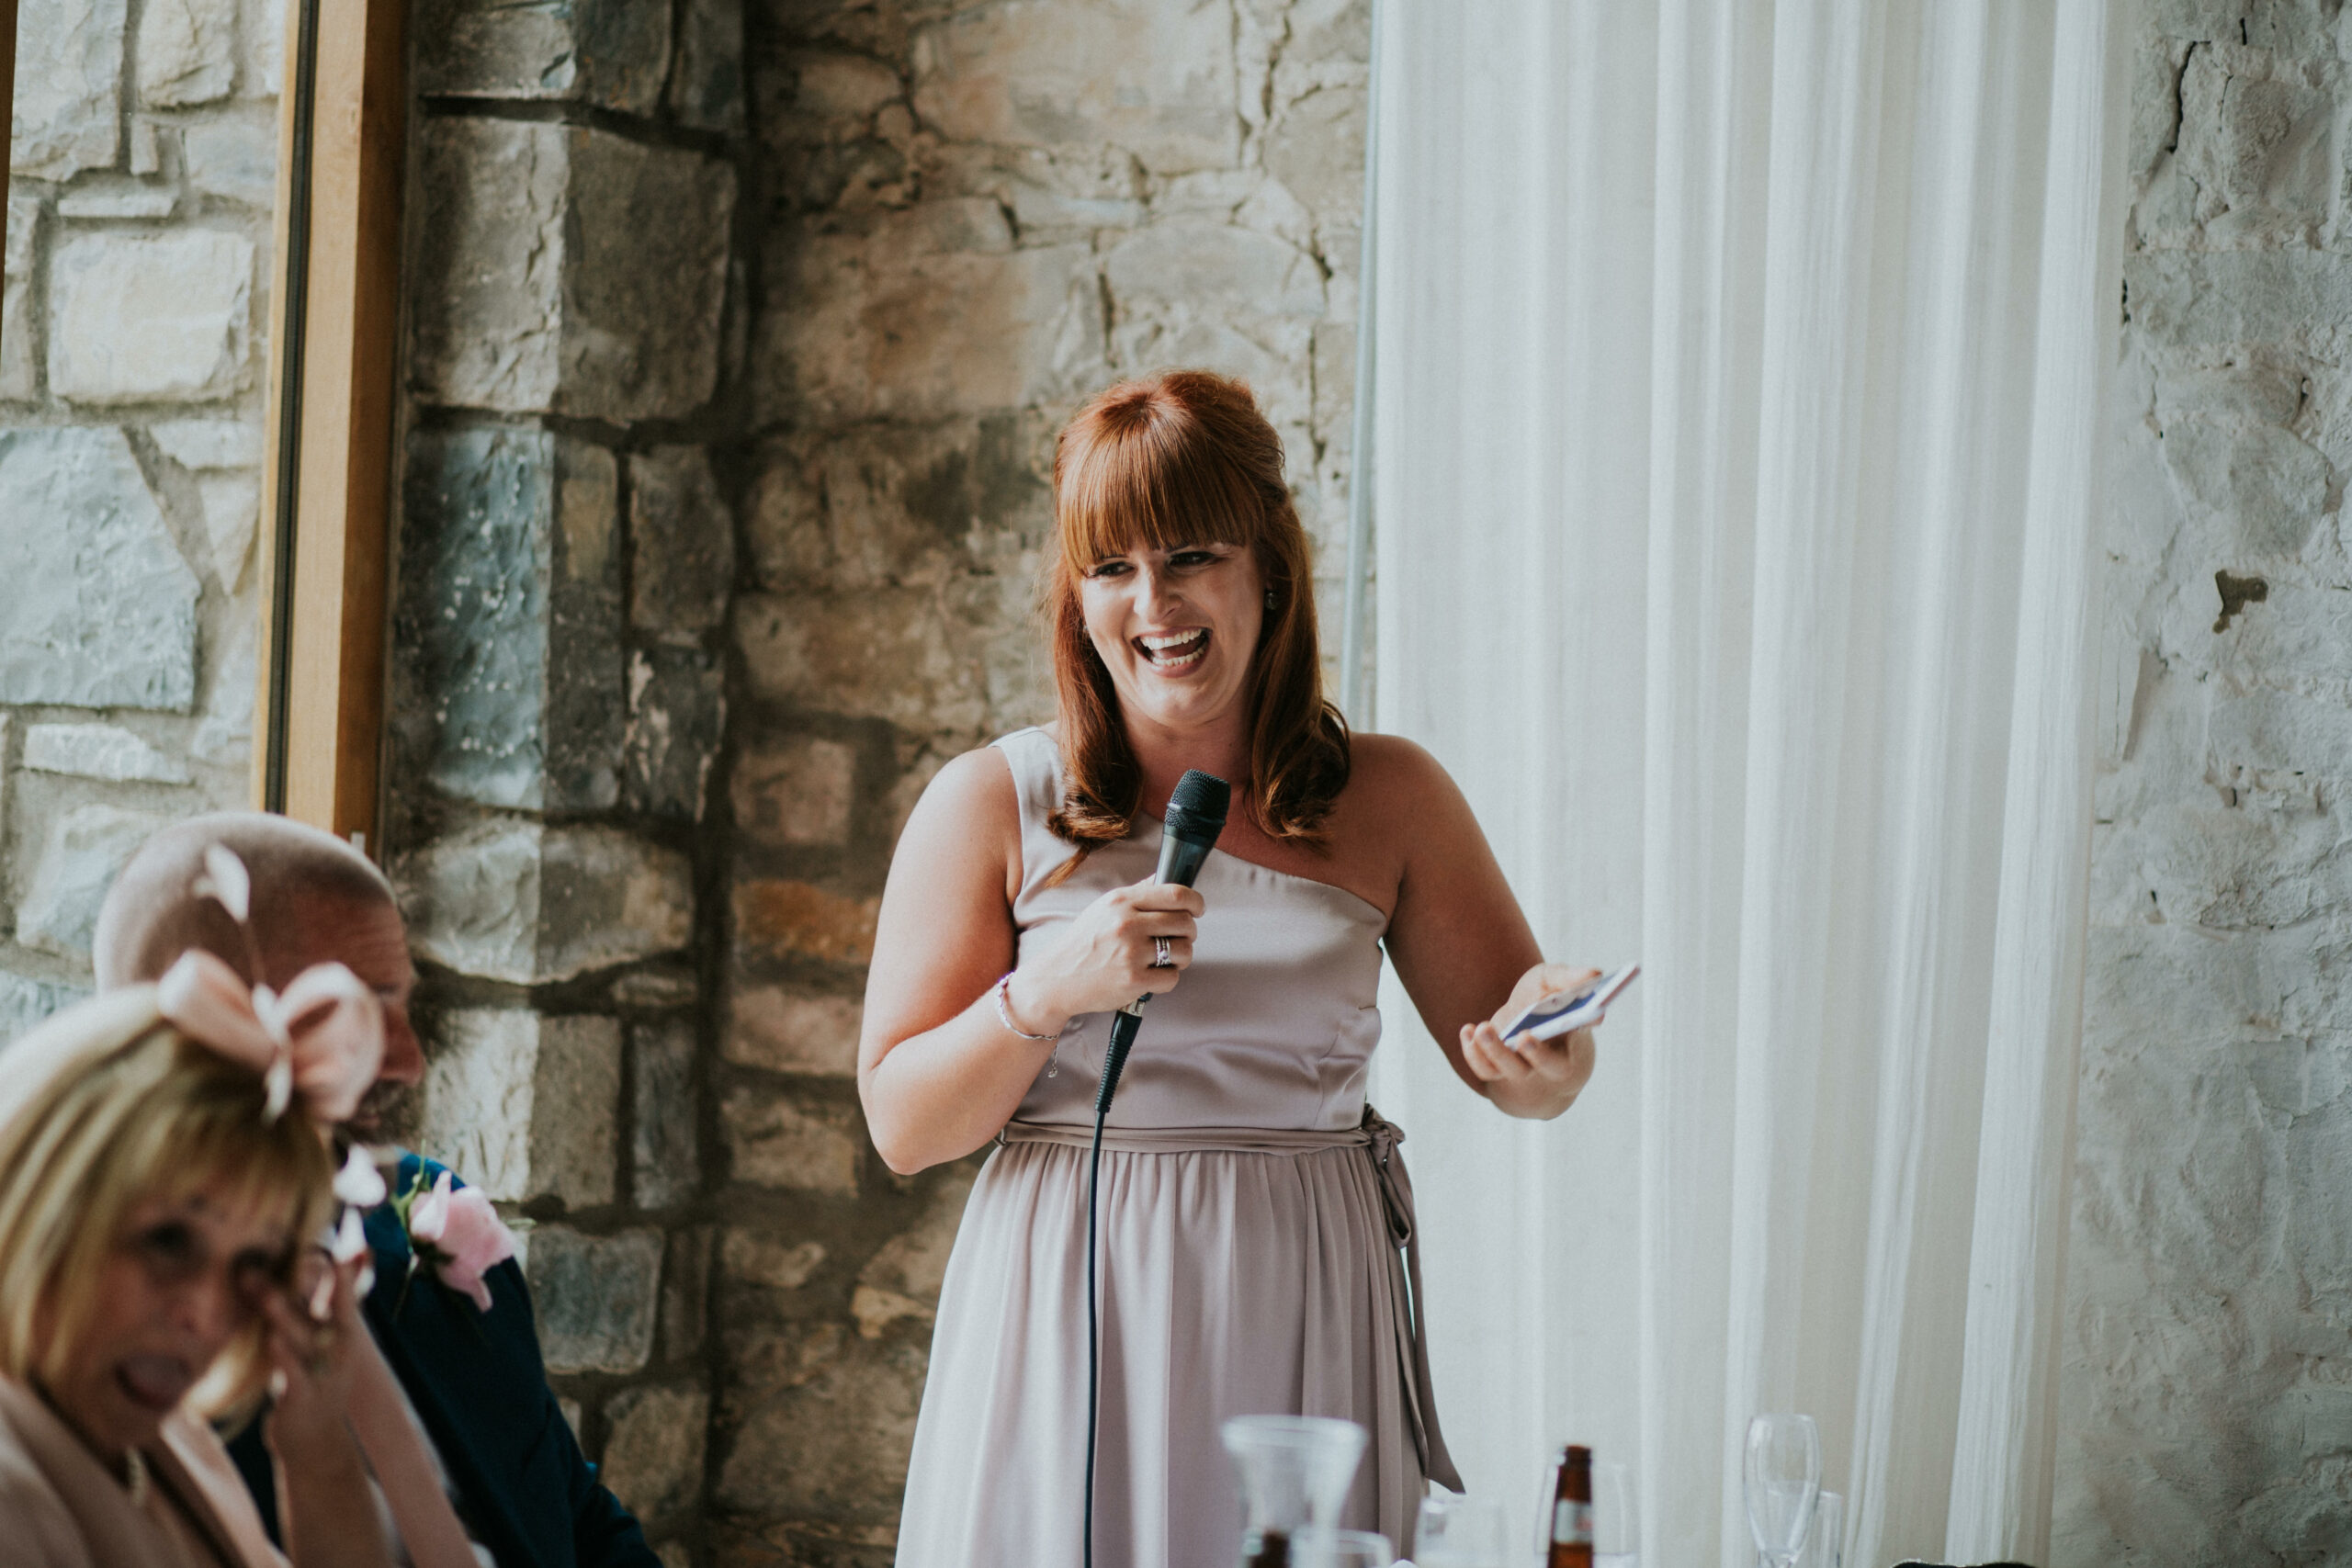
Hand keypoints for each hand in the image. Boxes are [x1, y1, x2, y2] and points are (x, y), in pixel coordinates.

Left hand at [260, 1249, 367, 1465]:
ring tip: (270, 1294)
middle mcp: (339, 1349)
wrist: (313, 1440)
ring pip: (306, 1339)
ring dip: (287, 1315)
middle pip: (339, 1310)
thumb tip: (331, 1260)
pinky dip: (285, 1357)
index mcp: (343, 1332)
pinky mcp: (303, 1398)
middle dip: (340, 1283)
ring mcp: (324, 1374)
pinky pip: (295, 1374)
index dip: (348, 1265)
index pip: (347, 1291)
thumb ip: (321, 1302)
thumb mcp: (322, 1340)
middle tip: (336, 1253)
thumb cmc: (312, 1378)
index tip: (351, 1232)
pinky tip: (273, 1340)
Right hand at [1004, 875, 1204, 1030]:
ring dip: (1181, 956)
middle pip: (1185, 922)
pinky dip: (1167, 978)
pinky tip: (1152, 975)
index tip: (1197, 909)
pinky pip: (1172, 977)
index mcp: (1121, 901)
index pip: (1176, 894)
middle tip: (1178, 938)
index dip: (1195, 901)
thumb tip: (1166, 877)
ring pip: (1184, 950)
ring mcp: (1131, 953)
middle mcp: (1127, 924)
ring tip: (1165, 958)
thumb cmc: (1082, 943)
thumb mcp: (1104, 908)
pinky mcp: (1134, 980)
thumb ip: (1137, 893)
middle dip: (1189, 931)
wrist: (1056, 978)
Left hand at [1458, 963, 1600, 1118]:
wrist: (1525, 1018)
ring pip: (1511, 1071)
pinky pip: (1485, 1070)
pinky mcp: (1497, 1069)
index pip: (1572, 1054)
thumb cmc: (1546, 998)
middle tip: (1524, 1037)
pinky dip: (1473, 1053)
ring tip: (1481, 1029)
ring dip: (1496, 1052)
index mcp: (1571, 1048)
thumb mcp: (1556, 982)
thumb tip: (1595, 973)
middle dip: (1536, 1054)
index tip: (1568, 1025)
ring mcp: (1522, 1069)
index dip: (1568, 1043)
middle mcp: (1549, 1065)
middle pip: (1547, 1068)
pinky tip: (1467, 1030)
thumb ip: (1572, 979)